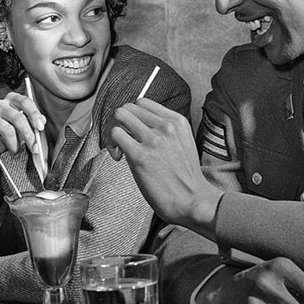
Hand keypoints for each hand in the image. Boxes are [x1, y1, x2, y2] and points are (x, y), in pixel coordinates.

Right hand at [0, 92, 45, 164]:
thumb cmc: (7, 136)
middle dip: (29, 135)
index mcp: (11, 100)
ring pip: (8, 131)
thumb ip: (32, 123)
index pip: (25, 101)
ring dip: (16, 146)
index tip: (41, 128)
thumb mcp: (22, 129)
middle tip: (35, 148)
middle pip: (18, 118)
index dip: (34, 114)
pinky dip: (2, 148)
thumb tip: (42, 121)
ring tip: (17, 153)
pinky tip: (1, 149)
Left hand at [109, 100, 220, 233]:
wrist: (192, 201)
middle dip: (120, 122)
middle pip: (128, 107)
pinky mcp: (140, 156)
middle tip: (122, 141)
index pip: (143, 103)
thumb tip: (138, 127)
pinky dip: (111, 144)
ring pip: (120, 115)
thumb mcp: (182, 144)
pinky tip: (118, 158)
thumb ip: (165, 132)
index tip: (133, 132)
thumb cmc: (184, 179)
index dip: (132, 116)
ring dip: (113, 131)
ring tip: (119, 149)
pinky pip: (116, 134)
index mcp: (177, 121)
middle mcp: (166, 126)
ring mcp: (153, 140)